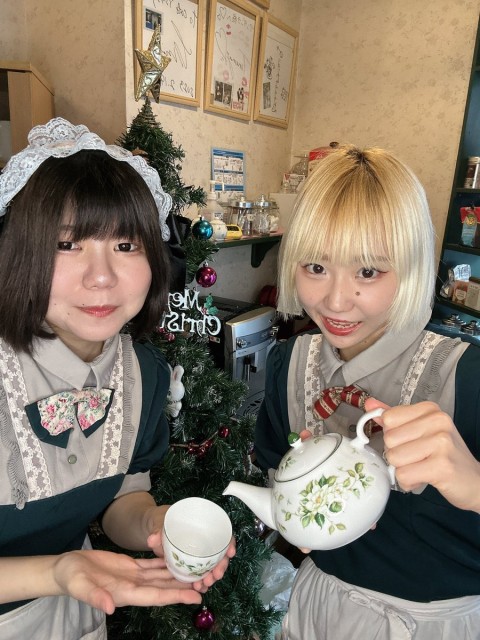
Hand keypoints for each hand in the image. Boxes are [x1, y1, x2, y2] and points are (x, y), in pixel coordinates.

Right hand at [53, 549, 202, 613]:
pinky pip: (152, 565)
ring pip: (161, 576)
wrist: (64, 569)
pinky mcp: (130, 567)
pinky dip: (166, 563)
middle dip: (185, 586)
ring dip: (179, 574)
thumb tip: (110, 608)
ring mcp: (133, 577)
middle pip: (164, 587)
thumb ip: (94, 597)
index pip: (156, 596)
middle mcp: (134, 587)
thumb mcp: (79, 585)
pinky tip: (178, 558)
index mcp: (125, 593)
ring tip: (199, 570)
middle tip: (208, 581)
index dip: (176, 596)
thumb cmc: (70, 577)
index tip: (196, 597)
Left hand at [146, 508, 235, 591]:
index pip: (222, 532)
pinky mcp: (192, 564)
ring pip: (213, 565)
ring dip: (212, 576)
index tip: (230, 553)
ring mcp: (199, 553)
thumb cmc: (162, 520)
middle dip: (220, 565)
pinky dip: (203, 581)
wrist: (155, 528)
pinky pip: (202, 573)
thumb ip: (157, 531)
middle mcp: (205, 539)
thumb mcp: (161, 522)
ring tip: (205, 585)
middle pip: (220, 552)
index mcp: (202, 525)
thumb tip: (152, 539)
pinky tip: (200, 588)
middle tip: (214, 576)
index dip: (229, 542)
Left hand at [365, 397, 479, 511]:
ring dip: (403, 469)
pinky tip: (423, 479)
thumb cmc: (444, 455)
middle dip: (397, 454)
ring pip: (394, 457)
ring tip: (421, 468)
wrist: (475, 481)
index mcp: (430, 409)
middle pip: (389, 439)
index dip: (393, 435)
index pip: (388, 418)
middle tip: (417, 458)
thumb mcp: (421, 430)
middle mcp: (438, 421)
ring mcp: (441, 443)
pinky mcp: (442, 466)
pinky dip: (408, 482)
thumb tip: (369, 404)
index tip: (409, 442)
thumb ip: (395, 417)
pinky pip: (404, 475)